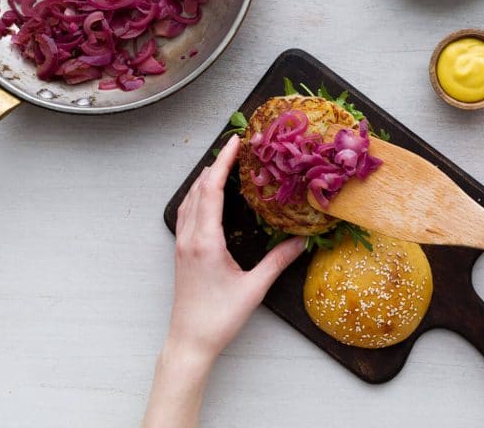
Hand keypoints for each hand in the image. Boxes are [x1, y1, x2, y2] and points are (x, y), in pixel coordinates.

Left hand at [143, 135, 304, 427]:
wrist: (189, 341)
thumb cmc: (219, 318)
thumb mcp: (254, 289)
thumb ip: (278, 262)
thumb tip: (301, 242)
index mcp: (205, 241)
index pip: (210, 190)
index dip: (222, 163)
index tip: (236, 142)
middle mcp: (189, 237)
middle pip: (197, 189)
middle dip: (215, 164)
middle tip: (236, 148)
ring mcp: (181, 245)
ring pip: (189, 199)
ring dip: (204, 179)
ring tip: (223, 165)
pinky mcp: (181, 253)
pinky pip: (187, 213)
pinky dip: (198, 196)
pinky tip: (209, 197)